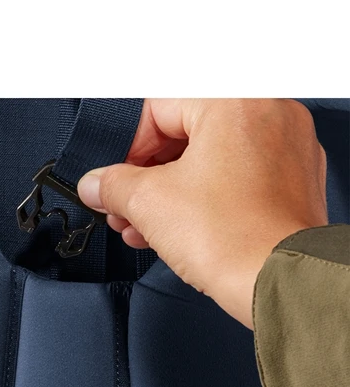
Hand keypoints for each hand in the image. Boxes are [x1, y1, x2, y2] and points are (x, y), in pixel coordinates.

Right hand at [77, 99, 327, 328]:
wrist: (280, 284)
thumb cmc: (232, 238)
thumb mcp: (148, 202)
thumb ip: (112, 185)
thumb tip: (96, 184)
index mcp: (235, 102)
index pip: (158, 108)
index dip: (127, 148)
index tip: (115, 179)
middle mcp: (269, 116)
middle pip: (184, 135)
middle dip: (146, 178)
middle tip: (124, 205)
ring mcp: (285, 151)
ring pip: (208, 161)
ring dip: (168, 194)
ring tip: (143, 225)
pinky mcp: (290, 186)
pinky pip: (233, 181)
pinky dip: (202, 201)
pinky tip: (173, 230)